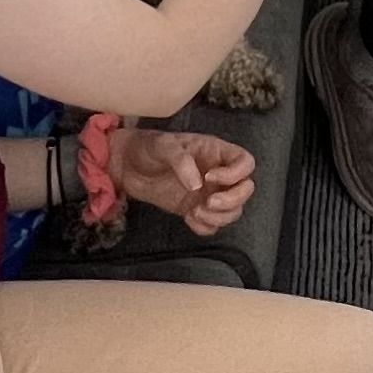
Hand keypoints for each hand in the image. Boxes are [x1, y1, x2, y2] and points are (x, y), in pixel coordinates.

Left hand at [109, 126, 256, 236]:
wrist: (127, 166)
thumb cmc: (148, 147)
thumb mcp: (163, 146)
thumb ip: (181, 161)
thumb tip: (197, 185)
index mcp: (215, 152)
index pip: (245, 162)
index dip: (236, 174)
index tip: (210, 178)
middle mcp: (218, 173)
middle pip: (245, 190)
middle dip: (231, 201)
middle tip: (207, 203)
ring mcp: (208, 193)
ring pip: (233, 211)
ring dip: (219, 217)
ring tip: (195, 212)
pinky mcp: (195, 209)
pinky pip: (212, 225)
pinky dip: (206, 227)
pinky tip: (188, 219)